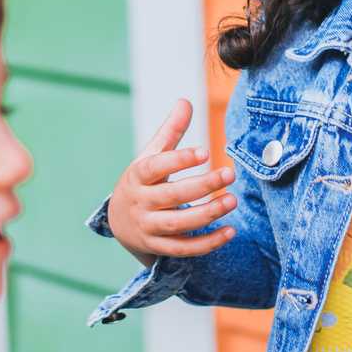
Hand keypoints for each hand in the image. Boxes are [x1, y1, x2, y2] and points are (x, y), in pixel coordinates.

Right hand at [108, 99, 237, 267]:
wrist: (119, 222)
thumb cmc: (143, 182)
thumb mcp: (150, 156)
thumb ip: (170, 131)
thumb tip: (186, 101)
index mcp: (137, 176)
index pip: (156, 167)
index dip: (179, 159)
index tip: (206, 151)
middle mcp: (140, 203)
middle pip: (172, 196)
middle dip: (203, 185)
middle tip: (230, 174)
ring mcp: (148, 228)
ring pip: (178, 225)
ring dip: (208, 214)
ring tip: (232, 200)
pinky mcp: (159, 247)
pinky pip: (184, 249)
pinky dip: (207, 243)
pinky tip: (230, 231)